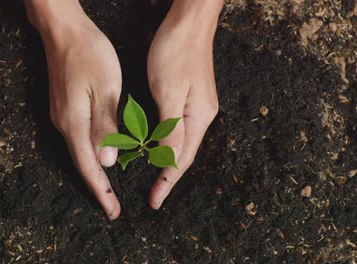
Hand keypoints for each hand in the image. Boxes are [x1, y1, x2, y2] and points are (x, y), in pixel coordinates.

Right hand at [25, 0, 121, 218]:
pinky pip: (79, 138)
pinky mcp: (64, 107)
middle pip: (82, 163)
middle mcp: (64, 123)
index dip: (101, 191)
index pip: (89, 167)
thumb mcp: (106, 88)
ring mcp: (61, 115)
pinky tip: (100, 156)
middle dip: (98, 187)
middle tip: (112, 207)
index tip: (112, 212)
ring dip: (95, 172)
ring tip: (108, 189)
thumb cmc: (89, 54)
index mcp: (75, 122)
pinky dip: (90, 154)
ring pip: (80, 152)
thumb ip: (106, 126)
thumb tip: (108, 161)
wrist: (63, 30)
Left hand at [147, 1, 222, 208]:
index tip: (154, 201)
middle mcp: (202, 115)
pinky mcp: (191, 95)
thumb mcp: (169, 92)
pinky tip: (159, 145)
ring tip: (155, 178)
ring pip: (182, 142)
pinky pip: (179, 128)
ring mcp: (199, 105)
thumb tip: (168, 160)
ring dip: (168, 161)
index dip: (167, 181)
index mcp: (198, 117)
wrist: (190, 21)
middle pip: (184, 153)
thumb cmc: (177, 52)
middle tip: (153, 195)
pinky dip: (168, 142)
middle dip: (168, 176)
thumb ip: (169, 128)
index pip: (181, 158)